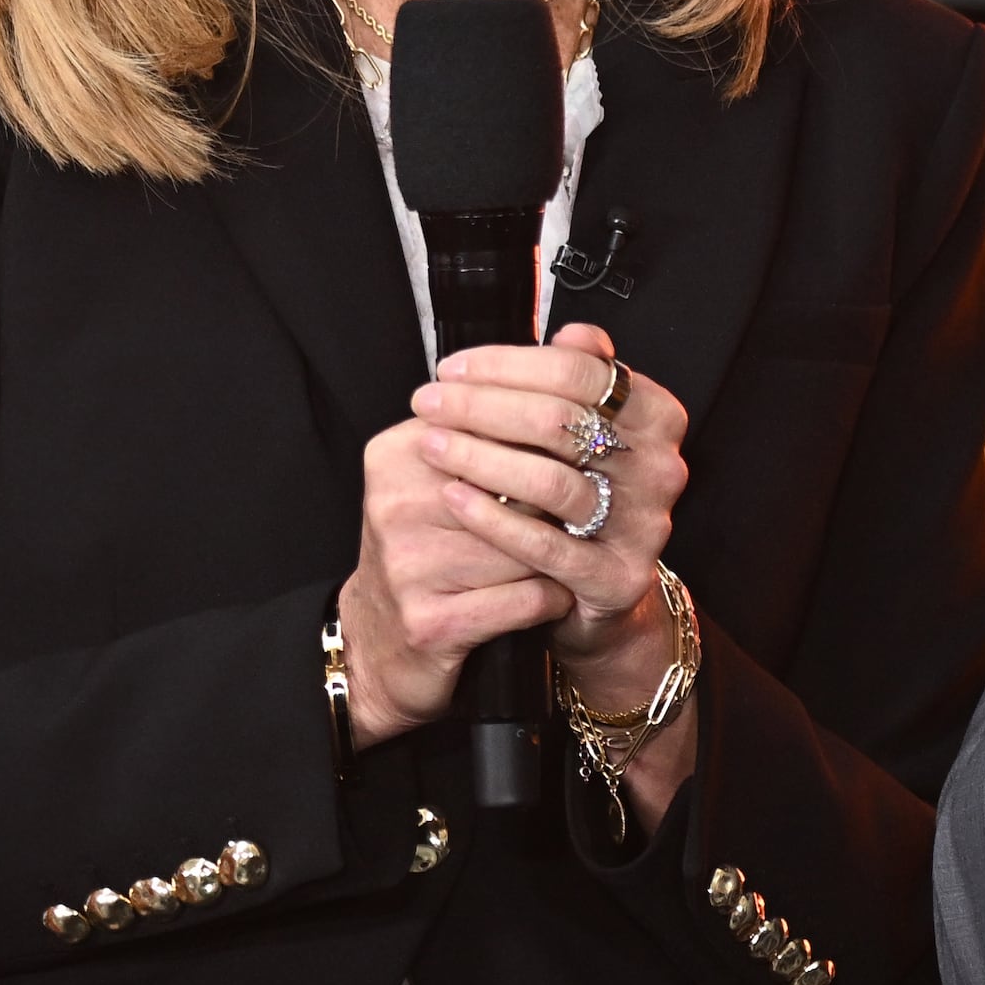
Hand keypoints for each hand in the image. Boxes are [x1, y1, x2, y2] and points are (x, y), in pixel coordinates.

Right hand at [339, 325, 682, 748]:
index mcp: (397, 454)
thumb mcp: (443, 472)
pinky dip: (550, 598)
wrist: (379, 644)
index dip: (551, 432)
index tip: (593, 441)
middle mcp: (395, 504)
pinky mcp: (433, 622)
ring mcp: (410, 565)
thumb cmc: (426, 548)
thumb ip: (500, 413)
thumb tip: (581, 340)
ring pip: (526, 543)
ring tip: (585, 547)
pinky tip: (559, 593)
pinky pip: (523, 599)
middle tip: (605, 494)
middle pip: (515, 482)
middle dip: (563, 490)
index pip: (491, 423)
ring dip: (563, 549)